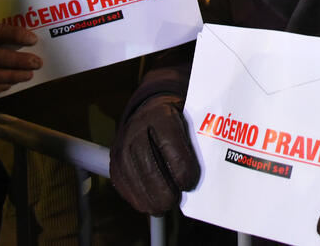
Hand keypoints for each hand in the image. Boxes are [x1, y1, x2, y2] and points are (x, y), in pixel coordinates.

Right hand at [110, 94, 199, 214]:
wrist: (149, 111)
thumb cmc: (176, 122)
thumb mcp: (188, 123)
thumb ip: (195, 145)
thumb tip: (205, 175)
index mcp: (161, 115)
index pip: (169, 143)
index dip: (181, 167)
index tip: (190, 184)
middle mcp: (137, 128)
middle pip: (148, 163)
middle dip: (162, 188)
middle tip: (175, 201)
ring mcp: (122, 143)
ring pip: (133, 175)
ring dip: (148, 196)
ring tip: (162, 207)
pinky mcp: (114, 158)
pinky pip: (121, 181)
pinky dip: (135, 196)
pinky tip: (147, 204)